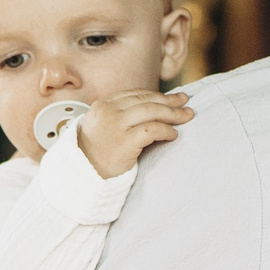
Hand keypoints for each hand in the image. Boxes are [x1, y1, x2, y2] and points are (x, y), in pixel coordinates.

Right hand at [74, 90, 191, 177]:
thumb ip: (120, 115)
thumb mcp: (102, 127)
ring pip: (151, 111)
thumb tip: (153, 108)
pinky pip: (152, 130)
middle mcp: (108, 112)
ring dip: (173, 113)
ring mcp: (115, 126)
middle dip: (169, 100)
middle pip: (146, 100)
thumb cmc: (97, 154)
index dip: (157, 94)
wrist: (83, 176)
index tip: (172, 98)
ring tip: (186, 116)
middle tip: (185, 101)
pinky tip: (173, 134)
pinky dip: (166, 130)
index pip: (136, 94)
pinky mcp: (124, 142)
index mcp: (103, 105)